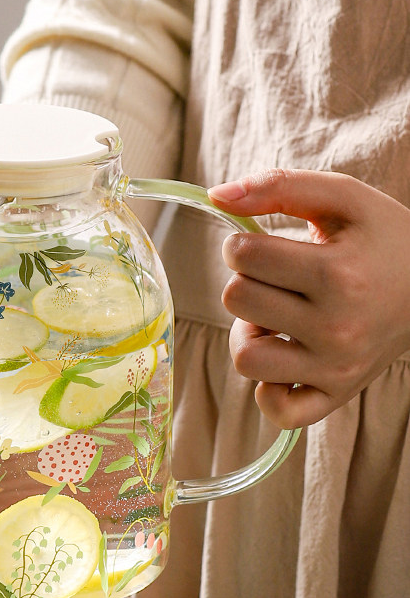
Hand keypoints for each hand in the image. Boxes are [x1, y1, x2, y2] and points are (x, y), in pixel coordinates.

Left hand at [207, 169, 409, 427]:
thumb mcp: (343, 199)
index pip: (243, 257)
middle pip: (237, 301)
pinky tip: (284, 360)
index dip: (241, 246)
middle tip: (275, 282)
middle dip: (246, 284)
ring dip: (250, 335)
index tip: (262, 248)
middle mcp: (337, 327)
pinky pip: (276, 410)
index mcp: (337, 274)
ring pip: (245, 357)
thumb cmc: (382, 239)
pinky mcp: (336, 395)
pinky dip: (268, 388)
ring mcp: (336, 368)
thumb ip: (278, 186)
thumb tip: (215, 196)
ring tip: (276, 321)